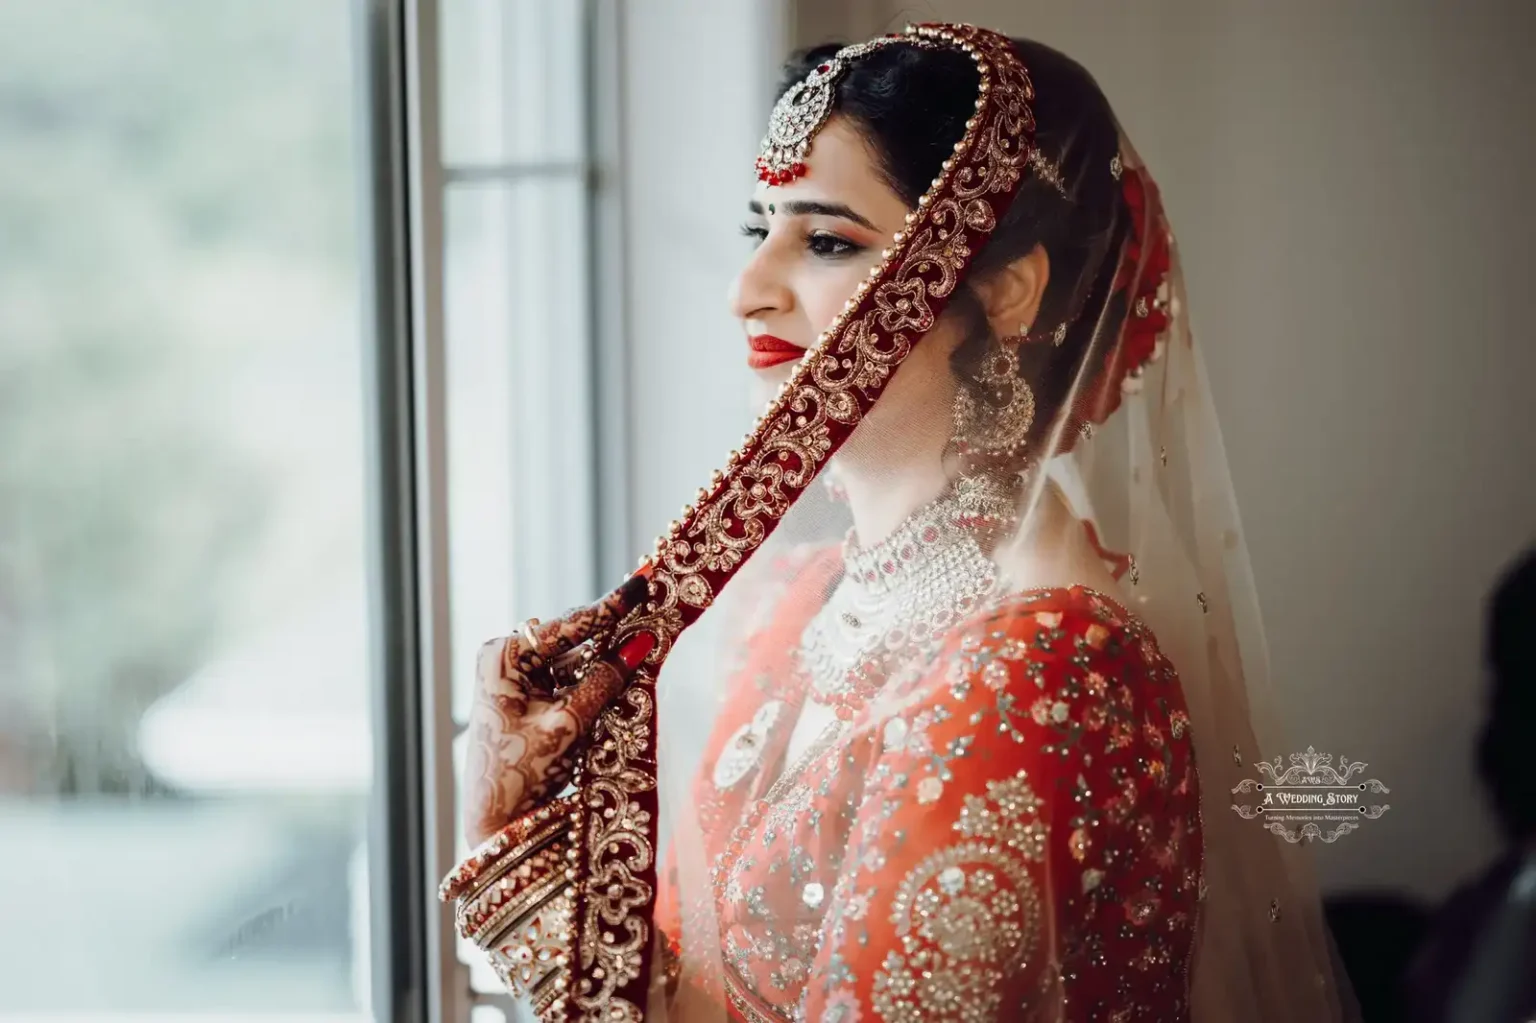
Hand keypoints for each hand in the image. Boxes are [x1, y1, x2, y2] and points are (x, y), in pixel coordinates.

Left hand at [463, 574, 652, 845]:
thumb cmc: (520, 773)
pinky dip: (595, 678)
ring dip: (606, 657)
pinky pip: (569, 678)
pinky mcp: (528, 696)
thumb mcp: (568, 725)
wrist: (495, 820)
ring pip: (574, 658)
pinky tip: (624, 670)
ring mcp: (515, 676)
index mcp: (504, 656)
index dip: (609, 606)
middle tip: (651, 605)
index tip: (641, 582)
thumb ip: (604, 683)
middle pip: (572, 638)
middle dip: (611, 628)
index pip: (568, 626)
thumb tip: (639, 646)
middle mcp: (506, 658)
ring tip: (645, 641)